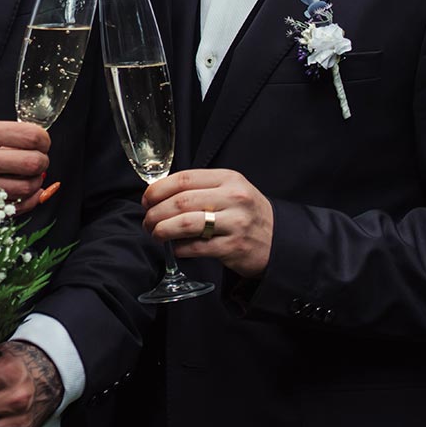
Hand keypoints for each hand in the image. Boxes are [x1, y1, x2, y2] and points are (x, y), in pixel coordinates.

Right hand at [0, 119, 49, 212]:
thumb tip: (15, 140)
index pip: (30, 135)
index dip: (43, 140)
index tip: (41, 143)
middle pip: (34, 163)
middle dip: (42, 163)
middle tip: (38, 163)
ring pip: (26, 189)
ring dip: (34, 186)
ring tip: (27, 181)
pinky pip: (8, 210)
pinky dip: (21, 205)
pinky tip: (18, 198)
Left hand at [142, 168, 273, 277]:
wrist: (279, 240)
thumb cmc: (246, 213)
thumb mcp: (231, 190)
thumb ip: (202, 188)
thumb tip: (160, 194)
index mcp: (228, 179)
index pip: (184, 178)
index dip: (159, 189)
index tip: (146, 199)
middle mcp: (232, 198)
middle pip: (181, 201)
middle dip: (156, 212)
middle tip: (147, 220)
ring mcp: (234, 223)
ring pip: (186, 223)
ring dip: (163, 229)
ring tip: (155, 233)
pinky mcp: (233, 248)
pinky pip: (196, 247)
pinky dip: (180, 248)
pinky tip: (175, 248)